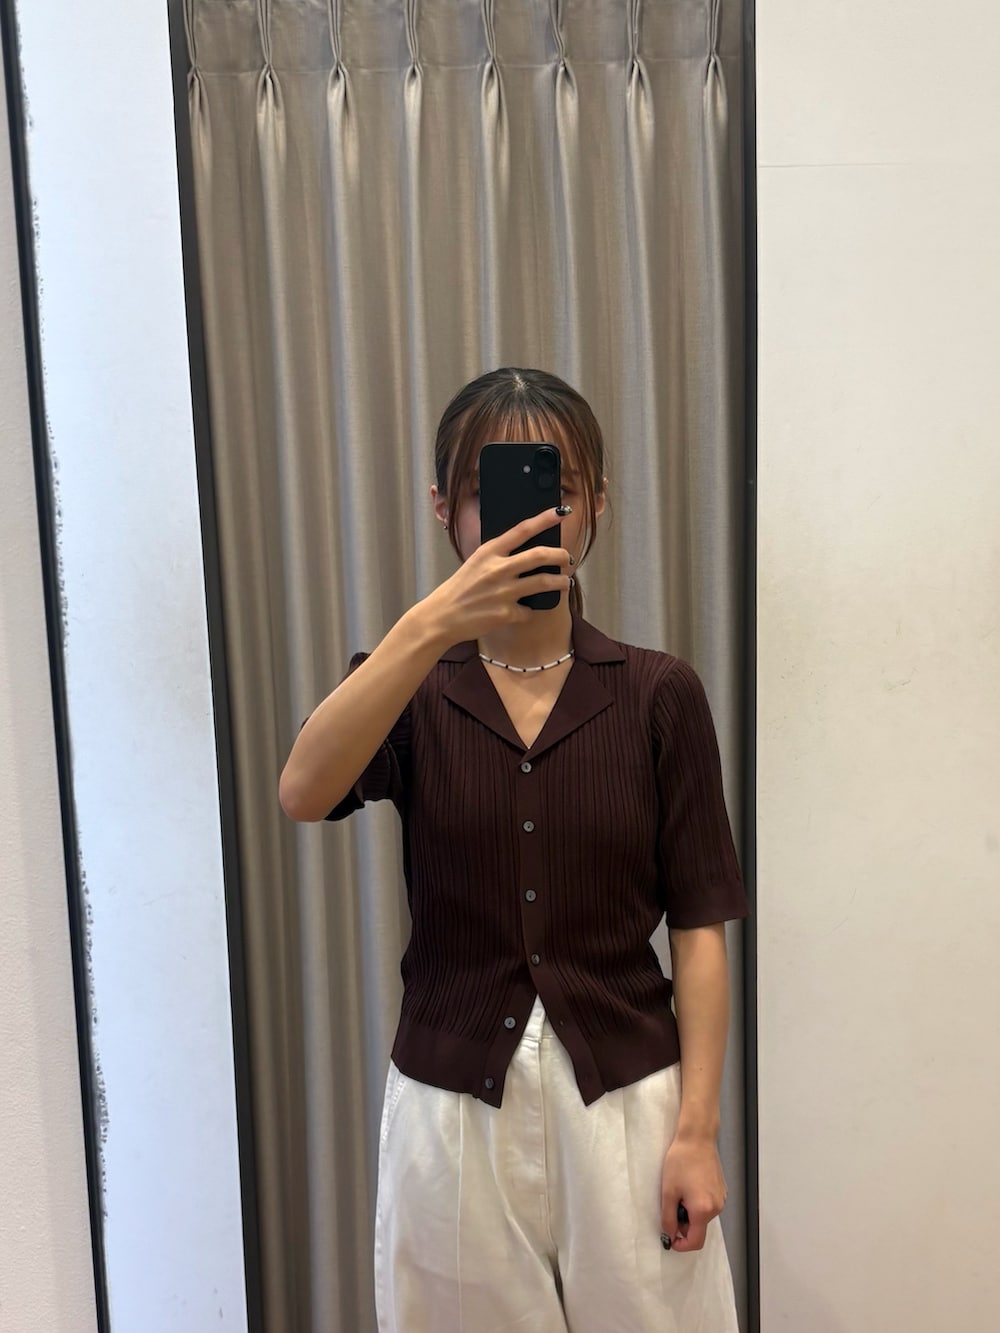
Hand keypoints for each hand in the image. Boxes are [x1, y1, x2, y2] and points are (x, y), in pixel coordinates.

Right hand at [420, 508, 572, 645]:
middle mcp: (498, 569)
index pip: (522, 529)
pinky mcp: (506, 613)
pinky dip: (530, 611)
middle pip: (540, 555)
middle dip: (561, 555)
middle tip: (567, 558)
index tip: (561, 512)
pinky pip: (529, 611)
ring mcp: (503, 592)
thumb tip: (527, 553)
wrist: (442, 617)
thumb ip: (499, 556)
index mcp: (489, 551)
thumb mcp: (476, 563)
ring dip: (561, 582)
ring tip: (565, 583)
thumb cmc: (460, 589)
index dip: (545, 519)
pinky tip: (527, 610)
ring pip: (544, 583)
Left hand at [660, 1136, 727, 1252]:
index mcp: (703, 1211)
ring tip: (681, 1190)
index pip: (695, 1242)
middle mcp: (716, 1208)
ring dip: (690, 1212)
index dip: (681, 1245)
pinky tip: (690, 1184)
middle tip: (672, 1203)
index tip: (670, 1238)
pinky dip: (698, 1203)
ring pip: (703, 1217)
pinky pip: (709, 1205)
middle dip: (683, 1223)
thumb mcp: (668, 1192)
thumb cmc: (680, 1162)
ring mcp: (722, 1198)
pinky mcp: (722, 1190)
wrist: (697, 1138)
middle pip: (699, 1229)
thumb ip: (668, 1218)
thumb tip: (670, 1235)